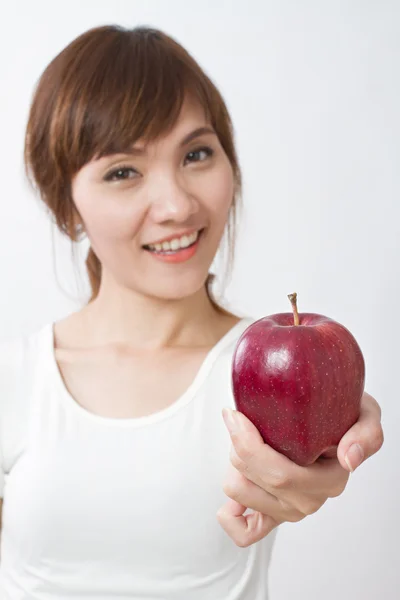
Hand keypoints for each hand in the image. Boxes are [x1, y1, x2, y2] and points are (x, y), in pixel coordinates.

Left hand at [217, 391, 383, 547]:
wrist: (335, 423)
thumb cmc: (344, 415)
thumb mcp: (367, 414)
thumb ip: (366, 435)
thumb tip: (348, 459)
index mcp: (330, 481)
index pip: (279, 475)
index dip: (247, 444)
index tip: (236, 415)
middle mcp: (309, 501)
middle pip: (253, 481)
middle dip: (236, 446)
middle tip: (240, 419)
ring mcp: (289, 512)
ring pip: (239, 493)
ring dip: (233, 464)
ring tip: (246, 442)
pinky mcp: (273, 516)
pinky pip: (244, 531)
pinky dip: (231, 512)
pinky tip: (236, 481)